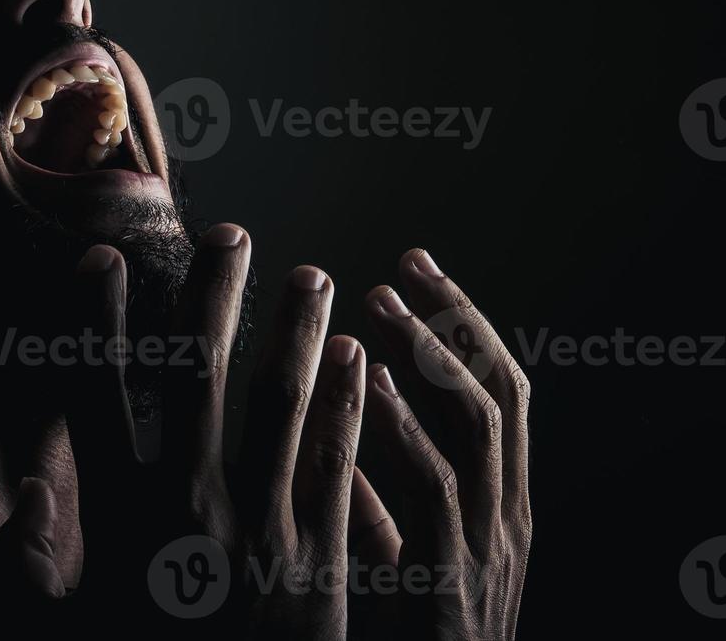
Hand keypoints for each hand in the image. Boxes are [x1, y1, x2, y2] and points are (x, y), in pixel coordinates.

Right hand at [60, 225, 374, 634]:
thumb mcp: (67, 626)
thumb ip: (26, 572)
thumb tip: (13, 500)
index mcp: (122, 522)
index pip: (99, 398)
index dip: (94, 323)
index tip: (98, 260)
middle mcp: (189, 512)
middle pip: (198, 380)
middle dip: (213, 298)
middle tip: (232, 233)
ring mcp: (260, 533)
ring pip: (280, 407)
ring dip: (295, 333)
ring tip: (313, 274)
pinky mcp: (319, 564)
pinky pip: (335, 465)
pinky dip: (347, 404)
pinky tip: (358, 357)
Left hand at [358, 250, 531, 640]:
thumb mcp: (397, 558)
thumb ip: (374, 493)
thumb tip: (341, 417)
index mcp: (498, 506)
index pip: (496, 392)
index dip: (460, 325)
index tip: (415, 270)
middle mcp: (505, 517)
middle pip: (497, 392)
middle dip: (455, 321)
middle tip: (406, 264)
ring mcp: (486, 547)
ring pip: (476, 425)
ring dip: (429, 355)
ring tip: (382, 301)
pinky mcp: (451, 580)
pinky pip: (434, 489)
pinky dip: (406, 428)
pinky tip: (373, 385)